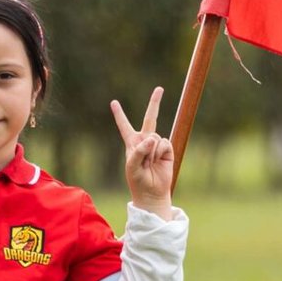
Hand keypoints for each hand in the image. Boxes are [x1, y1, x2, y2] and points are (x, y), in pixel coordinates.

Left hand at [112, 89, 174, 214]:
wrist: (152, 192)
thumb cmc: (137, 180)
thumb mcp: (132, 166)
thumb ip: (139, 151)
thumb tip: (153, 138)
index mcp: (132, 143)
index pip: (124, 125)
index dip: (119, 114)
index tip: (114, 102)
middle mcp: (144, 140)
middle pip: (150, 118)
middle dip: (155, 103)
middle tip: (160, 88)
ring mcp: (157, 144)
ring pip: (155, 136)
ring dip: (150, 151)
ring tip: (148, 164)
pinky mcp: (167, 149)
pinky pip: (163, 143)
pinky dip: (159, 153)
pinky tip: (157, 162)